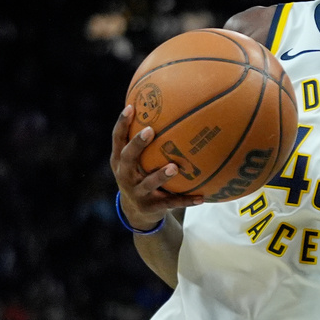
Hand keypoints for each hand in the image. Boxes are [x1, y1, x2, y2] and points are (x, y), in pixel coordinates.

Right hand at [110, 104, 201, 230]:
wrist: (137, 212)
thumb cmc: (141, 175)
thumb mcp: (138, 160)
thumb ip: (146, 140)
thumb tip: (169, 107)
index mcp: (120, 161)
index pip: (117, 139)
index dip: (122, 123)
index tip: (131, 107)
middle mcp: (125, 175)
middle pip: (127, 158)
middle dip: (137, 145)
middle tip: (149, 131)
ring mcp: (137, 192)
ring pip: (148, 183)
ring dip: (161, 175)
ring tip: (174, 167)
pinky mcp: (151, 207)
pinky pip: (171, 203)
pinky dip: (187, 200)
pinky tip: (203, 197)